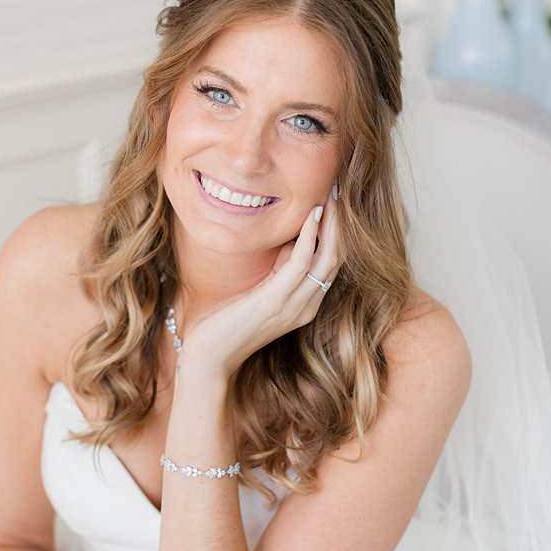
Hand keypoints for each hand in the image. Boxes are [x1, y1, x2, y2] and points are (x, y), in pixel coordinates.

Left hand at [183, 196, 342, 377]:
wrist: (209, 358)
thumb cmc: (226, 325)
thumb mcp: (258, 292)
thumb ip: (276, 272)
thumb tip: (288, 242)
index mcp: (305, 304)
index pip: (332, 264)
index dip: (337, 233)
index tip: (334, 204)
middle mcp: (307, 305)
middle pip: (337, 258)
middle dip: (340, 224)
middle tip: (339, 192)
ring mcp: (295, 305)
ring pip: (328, 258)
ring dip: (331, 224)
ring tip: (331, 197)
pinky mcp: (277, 301)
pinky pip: (303, 262)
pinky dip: (310, 236)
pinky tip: (312, 215)